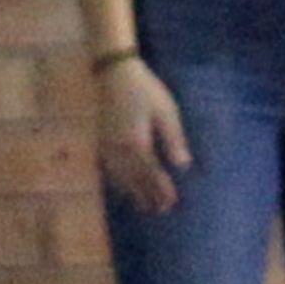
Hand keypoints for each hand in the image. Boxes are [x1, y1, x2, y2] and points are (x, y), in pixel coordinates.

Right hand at [94, 57, 190, 212]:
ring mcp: (107, 145)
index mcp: (137, 143)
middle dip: (148, 195)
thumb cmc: (145, 90)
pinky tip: (121, 186)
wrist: (114, 73)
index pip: (151, 174)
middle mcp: (119, 149)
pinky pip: (108, 168)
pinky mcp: (101, 139)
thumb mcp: (166, 112)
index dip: (161, 190)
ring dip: (132, 191)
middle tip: (160, 210)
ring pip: (119, 176)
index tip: (171, 203)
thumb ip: (173, 139)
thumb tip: (183, 165)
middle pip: (134, 179)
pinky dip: (116, 181)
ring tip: (143, 205)